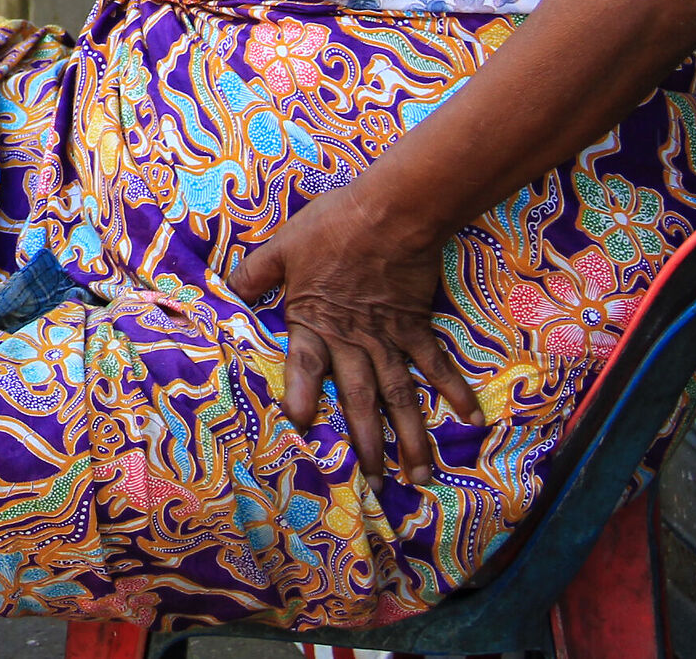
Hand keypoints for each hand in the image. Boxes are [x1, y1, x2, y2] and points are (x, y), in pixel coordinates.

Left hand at [228, 183, 483, 485]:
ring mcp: (389, 338)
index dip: (302, 397)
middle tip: (377, 485)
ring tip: (418, 475)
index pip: (305, 367)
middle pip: (360, 399)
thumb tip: (224, 290)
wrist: (390, 211)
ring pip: (401, 396)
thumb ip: (254, 273)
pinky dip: (455, 392)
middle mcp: (353, 340)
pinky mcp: (417, 327)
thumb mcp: (281, 246)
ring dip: (410, 437)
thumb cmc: (332, 226)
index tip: (302, 430)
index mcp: (314, 322)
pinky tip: (471, 420)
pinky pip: (437, 366)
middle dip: (367, 444)